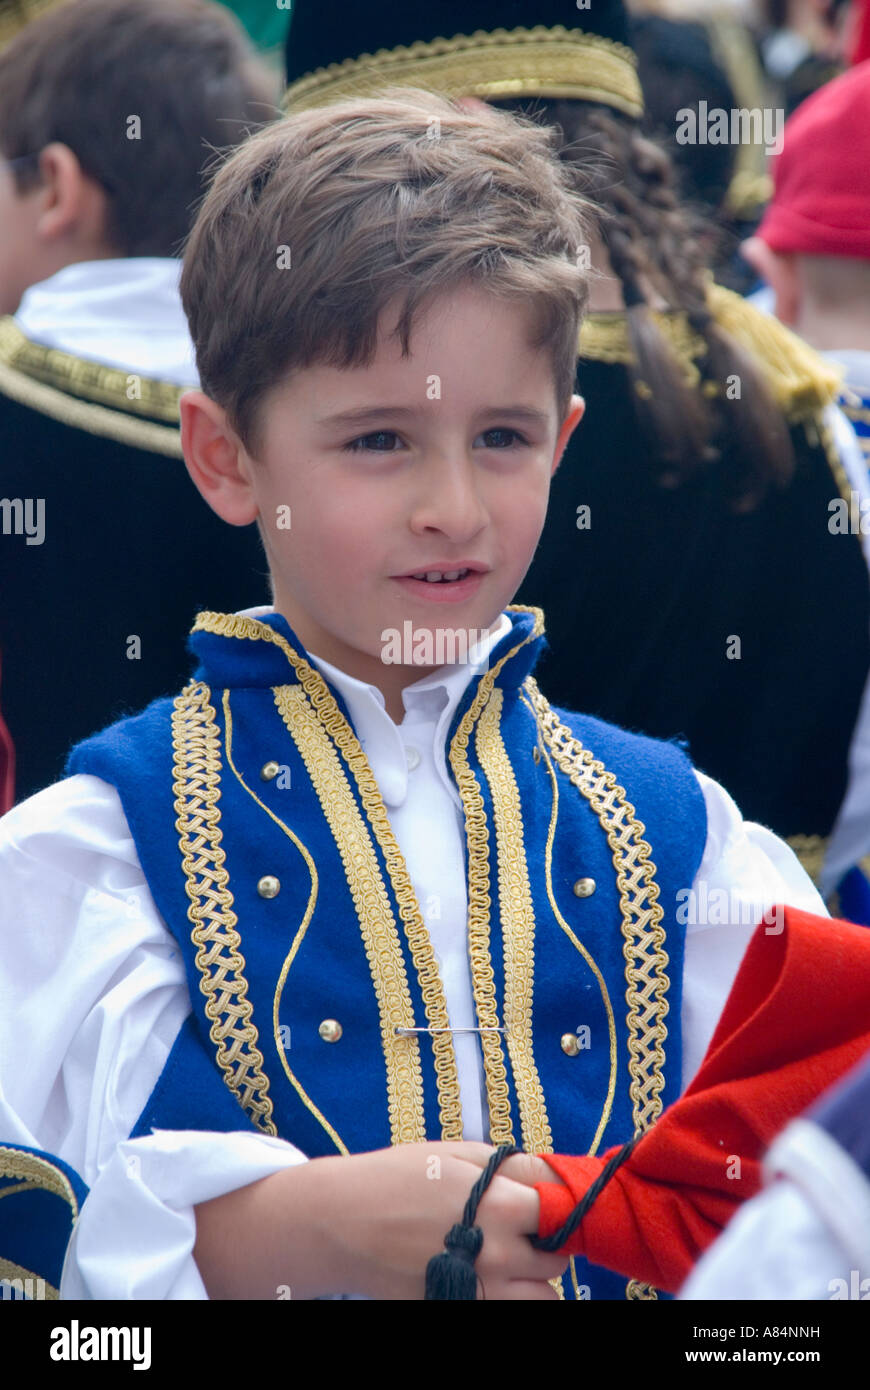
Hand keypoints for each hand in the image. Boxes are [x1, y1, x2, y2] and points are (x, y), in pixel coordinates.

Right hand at [311, 1141, 566, 1299]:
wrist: (340, 1223)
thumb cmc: (397, 1179)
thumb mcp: (456, 1155)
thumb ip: (511, 1167)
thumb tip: (553, 1177)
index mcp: (501, 1205)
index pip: (563, 1211)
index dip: (556, 1205)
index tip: (544, 1203)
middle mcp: (498, 1254)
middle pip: (558, 1260)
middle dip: (545, 1244)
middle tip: (520, 1231)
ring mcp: (480, 1291)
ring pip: (542, 1300)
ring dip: (532, 1282)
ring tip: (506, 1262)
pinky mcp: (460, 1310)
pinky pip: (506, 1313)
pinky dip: (504, 1298)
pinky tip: (483, 1279)